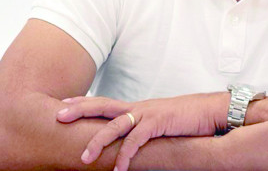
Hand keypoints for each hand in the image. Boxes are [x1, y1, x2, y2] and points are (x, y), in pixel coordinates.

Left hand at [56, 93, 226, 170]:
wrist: (210, 111)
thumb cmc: (185, 120)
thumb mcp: (159, 124)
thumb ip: (142, 130)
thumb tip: (129, 141)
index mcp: (136, 108)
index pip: (103, 102)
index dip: (82, 102)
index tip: (62, 105)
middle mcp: (137, 108)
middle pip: (101, 105)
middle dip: (78, 110)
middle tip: (57, 116)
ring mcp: (147, 114)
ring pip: (115, 125)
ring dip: (98, 142)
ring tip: (84, 159)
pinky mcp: (159, 122)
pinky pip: (137, 140)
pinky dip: (126, 156)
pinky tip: (119, 170)